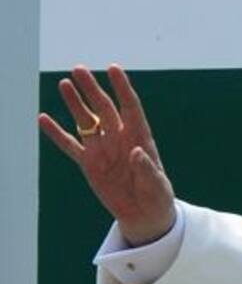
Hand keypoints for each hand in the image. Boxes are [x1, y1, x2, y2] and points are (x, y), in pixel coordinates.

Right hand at [37, 64, 175, 245]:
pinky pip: (70, 145)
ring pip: (86, 121)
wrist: (143, 215)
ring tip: (65, 83)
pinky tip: (43, 119)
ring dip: (75, 103)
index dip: (122, 88)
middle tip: (79, 69)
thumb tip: (135, 151)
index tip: (113, 69)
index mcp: (140, 137)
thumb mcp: (156, 185)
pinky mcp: (89, 163)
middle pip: (104, 108)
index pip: (130, 107)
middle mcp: (119, 138)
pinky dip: (56, 133)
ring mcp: (103, 149)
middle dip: (92, 89)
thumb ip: (146, 168)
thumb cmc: (156, 197)